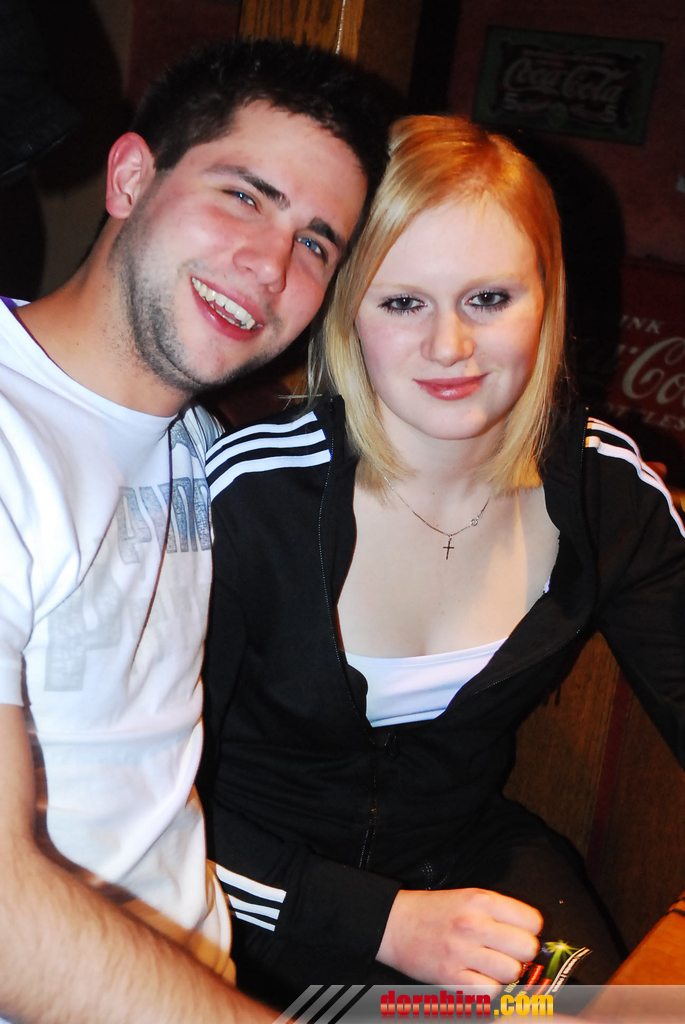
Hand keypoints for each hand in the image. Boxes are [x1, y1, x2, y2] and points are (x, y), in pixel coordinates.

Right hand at [377, 887, 541, 987]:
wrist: (393, 923)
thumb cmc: (435, 911)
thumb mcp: (468, 897)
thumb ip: (500, 912)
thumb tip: (532, 936)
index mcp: (481, 900)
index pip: (533, 921)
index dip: (529, 930)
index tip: (518, 934)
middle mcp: (474, 924)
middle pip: (527, 948)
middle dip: (521, 954)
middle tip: (505, 952)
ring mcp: (462, 951)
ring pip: (511, 973)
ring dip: (504, 974)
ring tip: (488, 966)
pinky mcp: (450, 976)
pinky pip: (488, 992)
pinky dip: (486, 989)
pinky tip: (476, 979)